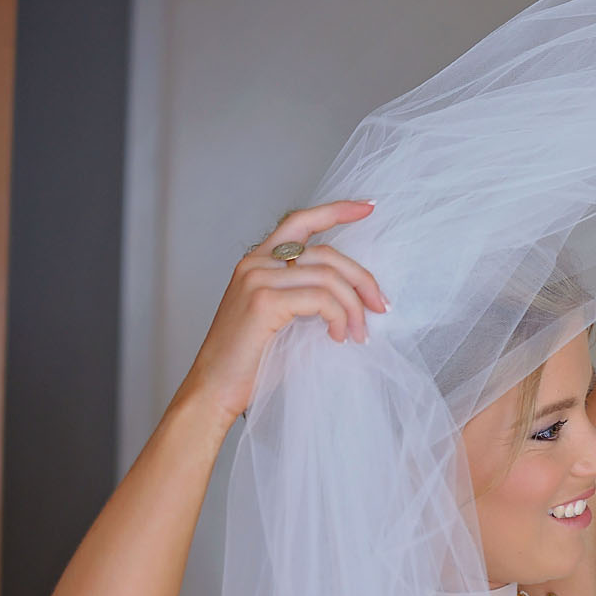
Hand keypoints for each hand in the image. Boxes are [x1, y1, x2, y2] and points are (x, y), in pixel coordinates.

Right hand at [177, 200, 386, 422]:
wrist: (215, 388)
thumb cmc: (251, 361)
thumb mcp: (281, 318)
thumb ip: (305, 295)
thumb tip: (356, 296)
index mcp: (258, 262)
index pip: (300, 222)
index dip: (337, 211)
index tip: (369, 207)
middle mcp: (255, 263)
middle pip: (327, 253)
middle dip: (363, 279)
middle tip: (381, 306)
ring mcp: (257, 280)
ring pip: (329, 277)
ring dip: (354, 307)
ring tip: (358, 334)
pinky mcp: (264, 301)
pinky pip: (322, 299)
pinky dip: (339, 317)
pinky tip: (338, 336)